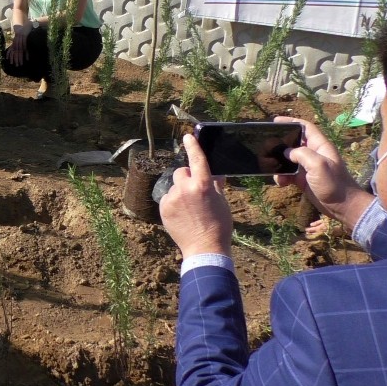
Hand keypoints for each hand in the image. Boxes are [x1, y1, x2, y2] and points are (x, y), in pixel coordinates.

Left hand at [6, 23, 31, 67]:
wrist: (27, 25)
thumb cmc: (24, 33)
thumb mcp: (20, 38)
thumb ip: (18, 44)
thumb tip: (17, 50)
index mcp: (15, 41)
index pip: (12, 50)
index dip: (11, 57)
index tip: (11, 63)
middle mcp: (16, 40)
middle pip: (15, 52)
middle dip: (16, 59)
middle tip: (17, 65)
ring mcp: (20, 39)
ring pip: (19, 50)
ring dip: (20, 57)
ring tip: (21, 63)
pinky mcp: (24, 36)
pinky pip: (24, 45)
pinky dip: (25, 51)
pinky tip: (26, 57)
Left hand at [159, 134, 233, 258]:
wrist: (204, 248)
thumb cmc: (218, 225)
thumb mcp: (222, 202)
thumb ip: (216, 184)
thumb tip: (215, 173)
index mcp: (203, 184)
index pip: (197, 159)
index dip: (193, 146)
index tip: (187, 137)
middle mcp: (185, 188)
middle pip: (182, 172)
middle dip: (188, 178)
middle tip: (195, 193)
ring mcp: (173, 198)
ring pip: (174, 186)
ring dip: (180, 192)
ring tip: (190, 209)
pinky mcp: (164, 208)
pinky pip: (168, 198)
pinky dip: (173, 203)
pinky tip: (182, 215)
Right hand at [272, 116, 370, 224]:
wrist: (343, 207)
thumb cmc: (334, 184)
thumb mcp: (318, 165)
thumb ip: (301, 154)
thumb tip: (286, 151)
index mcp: (321, 146)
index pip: (306, 128)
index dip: (292, 122)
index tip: (276, 121)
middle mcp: (314, 154)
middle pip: (295, 142)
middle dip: (281, 144)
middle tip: (267, 145)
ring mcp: (309, 167)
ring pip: (288, 160)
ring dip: (279, 164)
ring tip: (272, 168)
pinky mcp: (304, 180)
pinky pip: (288, 174)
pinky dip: (282, 177)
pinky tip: (281, 182)